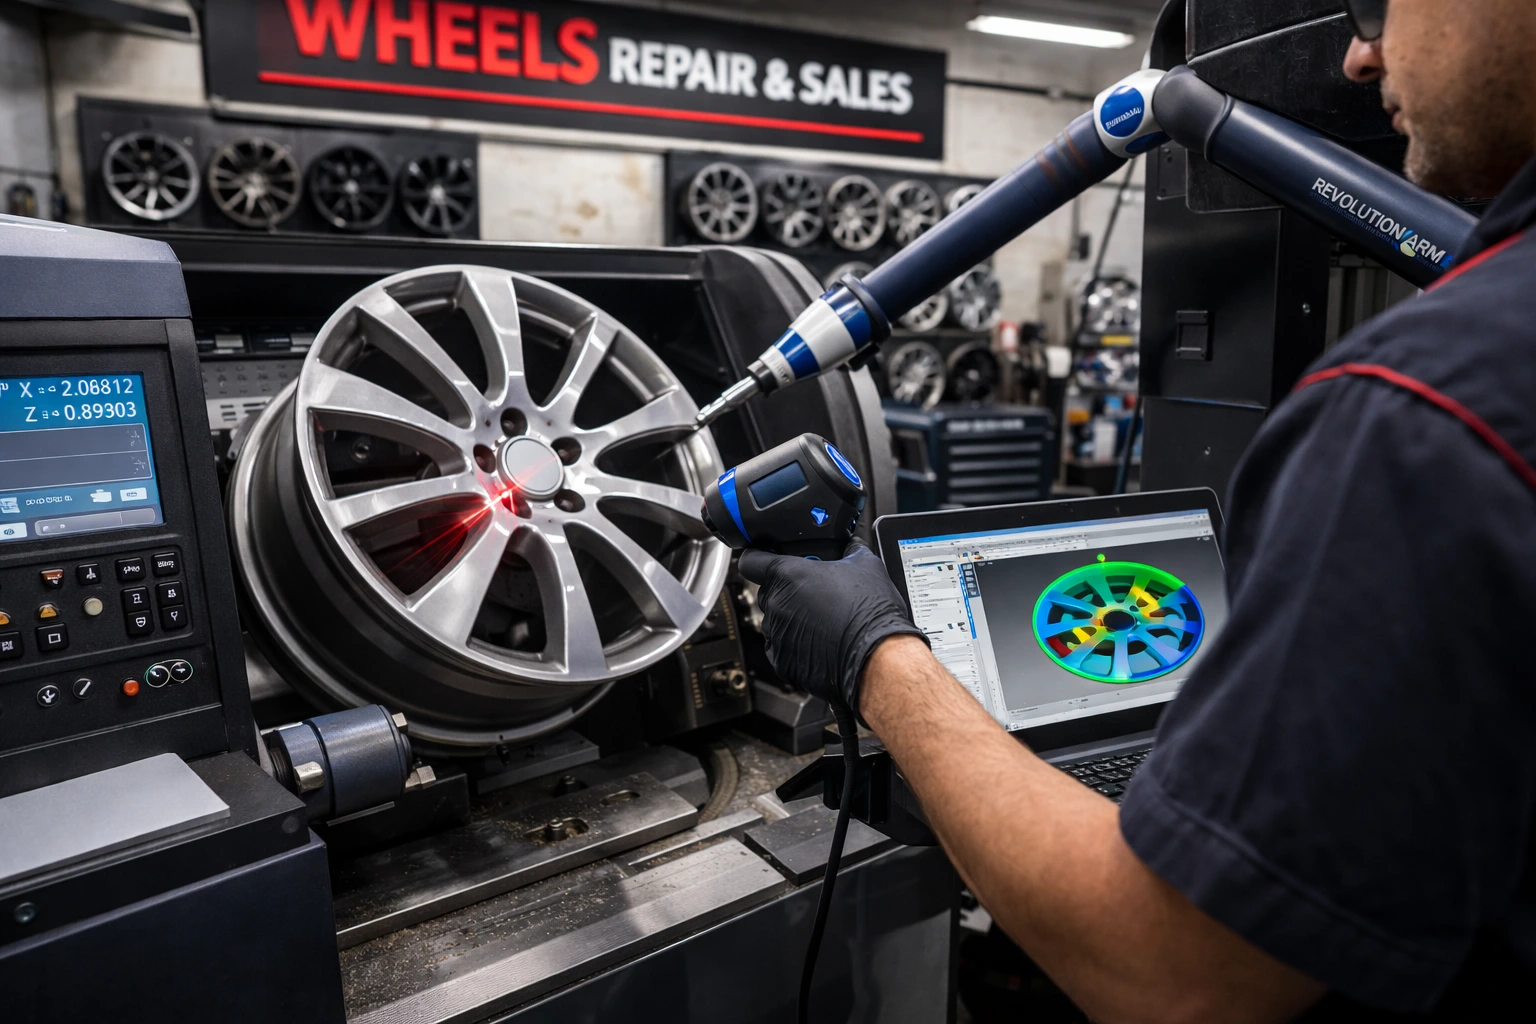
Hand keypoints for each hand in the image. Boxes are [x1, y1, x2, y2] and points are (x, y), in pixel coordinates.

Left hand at [738, 540, 928, 715]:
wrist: (876, 657)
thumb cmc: (869, 613)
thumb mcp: (867, 566)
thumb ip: (852, 549)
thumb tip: (852, 544)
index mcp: (788, 575)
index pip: (751, 561)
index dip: (756, 558)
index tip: (762, 560)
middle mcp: (776, 604)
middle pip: (767, 592)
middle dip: (785, 592)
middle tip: (812, 594)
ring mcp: (777, 635)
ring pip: (774, 621)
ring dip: (791, 619)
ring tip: (821, 622)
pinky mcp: (782, 662)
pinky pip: (781, 648)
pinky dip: (794, 645)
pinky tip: (818, 642)